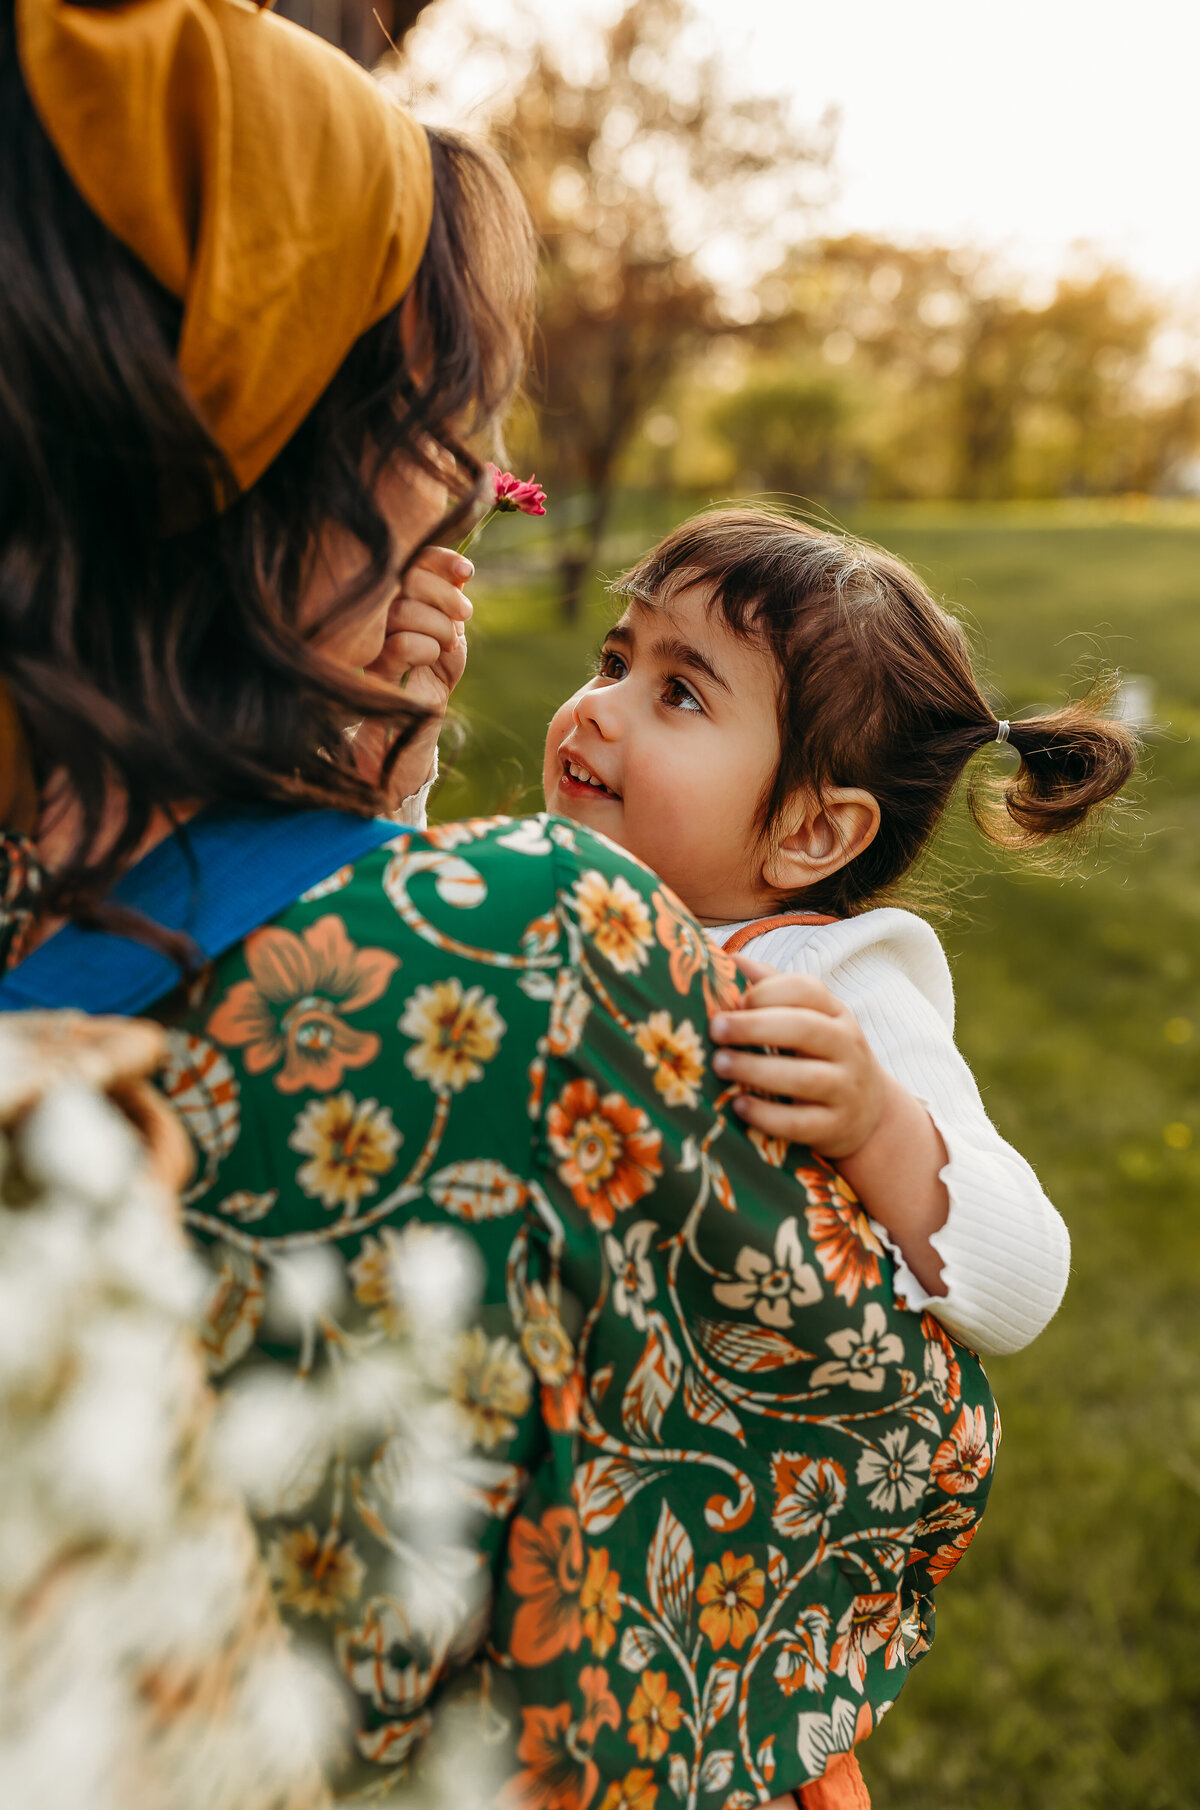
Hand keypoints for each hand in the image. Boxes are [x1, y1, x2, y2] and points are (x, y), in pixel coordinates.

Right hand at [354, 546, 472, 807]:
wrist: (416, 724)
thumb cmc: (433, 676)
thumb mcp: (449, 635)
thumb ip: (451, 602)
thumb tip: (461, 572)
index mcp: (391, 596)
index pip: (410, 559)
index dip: (440, 559)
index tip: (465, 571)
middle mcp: (373, 612)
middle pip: (407, 577)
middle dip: (445, 596)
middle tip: (463, 614)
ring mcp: (368, 638)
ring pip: (404, 610)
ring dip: (439, 628)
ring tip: (444, 647)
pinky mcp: (371, 668)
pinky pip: (401, 644)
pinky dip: (426, 649)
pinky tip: (428, 661)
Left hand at [708, 956, 886, 1159]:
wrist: (868, 1113)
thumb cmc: (822, 1056)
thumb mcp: (810, 1019)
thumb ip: (773, 988)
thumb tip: (731, 959)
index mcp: (835, 1013)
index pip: (807, 990)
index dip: (768, 991)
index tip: (735, 1001)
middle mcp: (847, 1046)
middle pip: (804, 1028)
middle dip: (755, 1027)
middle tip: (716, 1029)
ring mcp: (845, 1088)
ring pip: (805, 1077)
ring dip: (756, 1070)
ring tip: (719, 1064)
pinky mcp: (836, 1126)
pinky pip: (801, 1122)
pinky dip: (768, 1115)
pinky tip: (739, 1105)